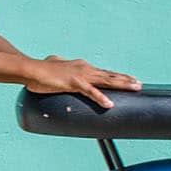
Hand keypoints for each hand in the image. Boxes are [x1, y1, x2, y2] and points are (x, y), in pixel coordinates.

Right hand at [24, 56, 142, 108]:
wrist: (31, 69)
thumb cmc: (41, 70)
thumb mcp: (57, 68)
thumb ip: (63, 68)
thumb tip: (60, 67)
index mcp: (82, 67)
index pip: (104, 72)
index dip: (117, 77)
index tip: (130, 79)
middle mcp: (85, 68)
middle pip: (109, 75)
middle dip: (126, 80)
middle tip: (140, 84)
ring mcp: (80, 75)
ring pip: (106, 81)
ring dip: (122, 85)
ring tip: (135, 88)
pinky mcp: (73, 82)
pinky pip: (90, 92)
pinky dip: (101, 98)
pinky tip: (110, 103)